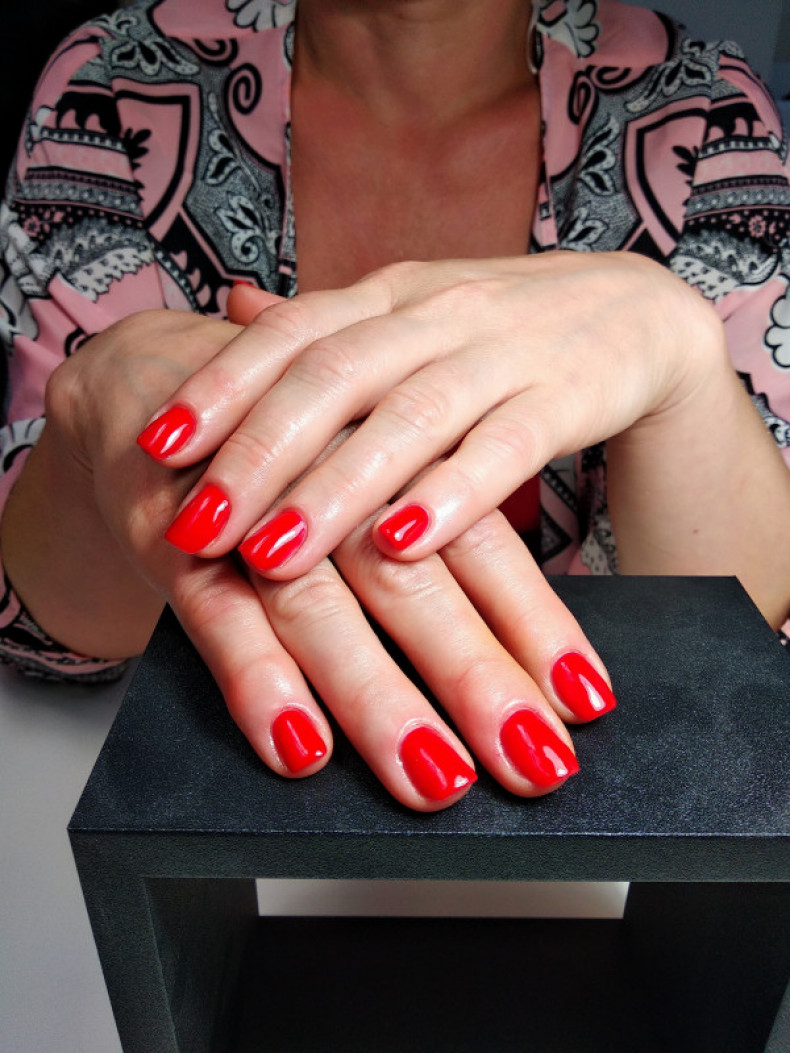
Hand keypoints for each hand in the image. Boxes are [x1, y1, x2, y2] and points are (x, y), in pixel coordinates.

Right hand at [5, 307, 614, 810]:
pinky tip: (298, 745)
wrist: (162, 381)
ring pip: (319, 605)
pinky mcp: (171, 534)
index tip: (587, 701)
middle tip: (535, 761)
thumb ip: (436, 534)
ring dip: (377, 695)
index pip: (479, 544)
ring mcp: (250, 509)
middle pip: (412, 582)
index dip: (534, 624)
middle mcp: (330, 478)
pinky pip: (212, 614)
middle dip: (475, 676)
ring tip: (435, 777)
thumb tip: (526, 645)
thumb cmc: (293, 444)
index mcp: (393, 454)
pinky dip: (256, 678)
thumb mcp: (371, 466)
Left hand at [138, 253, 723, 576]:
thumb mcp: (411, 316)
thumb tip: (230, 309)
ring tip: (273, 554)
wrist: (634, 314)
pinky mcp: (566, 398)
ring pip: (407, 417)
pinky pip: (503, 448)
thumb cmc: (500, 334)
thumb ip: (329, 326)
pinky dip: (450, 496)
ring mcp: (504, 353)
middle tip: (198, 525)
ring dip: (335, 490)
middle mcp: (437, 315)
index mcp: (389, 296)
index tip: (156, 447)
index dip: (221, 386)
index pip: (291, 332)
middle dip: (258, 455)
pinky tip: (402, 544)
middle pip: (334, 377)